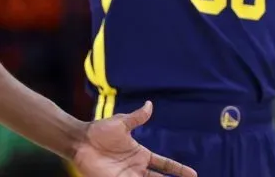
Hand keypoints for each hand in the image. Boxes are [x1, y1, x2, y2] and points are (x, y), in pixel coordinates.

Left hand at [72, 101, 196, 176]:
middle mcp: (137, 168)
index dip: (178, 169)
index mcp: (141, 154)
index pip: (165, 165)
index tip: (194, 174)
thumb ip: (137, 117)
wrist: (81, 141)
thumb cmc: (100, 131)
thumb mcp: (121, 123)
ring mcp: (127, 176)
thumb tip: (149, 104)